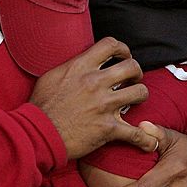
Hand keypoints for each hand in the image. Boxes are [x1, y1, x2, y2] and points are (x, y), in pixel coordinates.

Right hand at [29, 37, 153, 158]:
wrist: (37, 134)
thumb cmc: (40, 106)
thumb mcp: (52, 76)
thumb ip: (71, 66)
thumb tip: (83, 61)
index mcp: (81, 67)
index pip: (111, 44)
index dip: (122, 49)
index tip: (123, 56)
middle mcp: (95, 83)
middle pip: (132, 67)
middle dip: (136, 72)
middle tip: (132, 79)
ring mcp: (103, 105)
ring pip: (140, 93)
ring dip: (141, 97)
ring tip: (135, 101)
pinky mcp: (107, 129)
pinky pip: (135, 133)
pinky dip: (145, 140)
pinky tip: (149, 142)